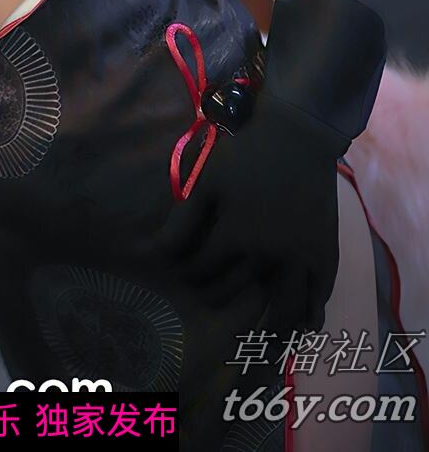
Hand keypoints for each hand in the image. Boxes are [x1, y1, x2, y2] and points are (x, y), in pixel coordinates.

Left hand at [155, 90, 340, 337]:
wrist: (298, 135)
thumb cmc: (246, 154)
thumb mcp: (207, 181)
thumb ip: (182, 221)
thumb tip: (155, 253)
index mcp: (236, 236)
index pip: (204, 272)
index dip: (190, 275)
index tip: (186, 274)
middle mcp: (269, 255)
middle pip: (239, 293)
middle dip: (221, 298)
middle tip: (212, 301)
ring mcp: (301, 256)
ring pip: (285, 308)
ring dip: (272, 329)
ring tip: (262, 344)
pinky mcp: (325, 250)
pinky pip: (321, 292)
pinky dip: (313, 312)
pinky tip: (305, 326)